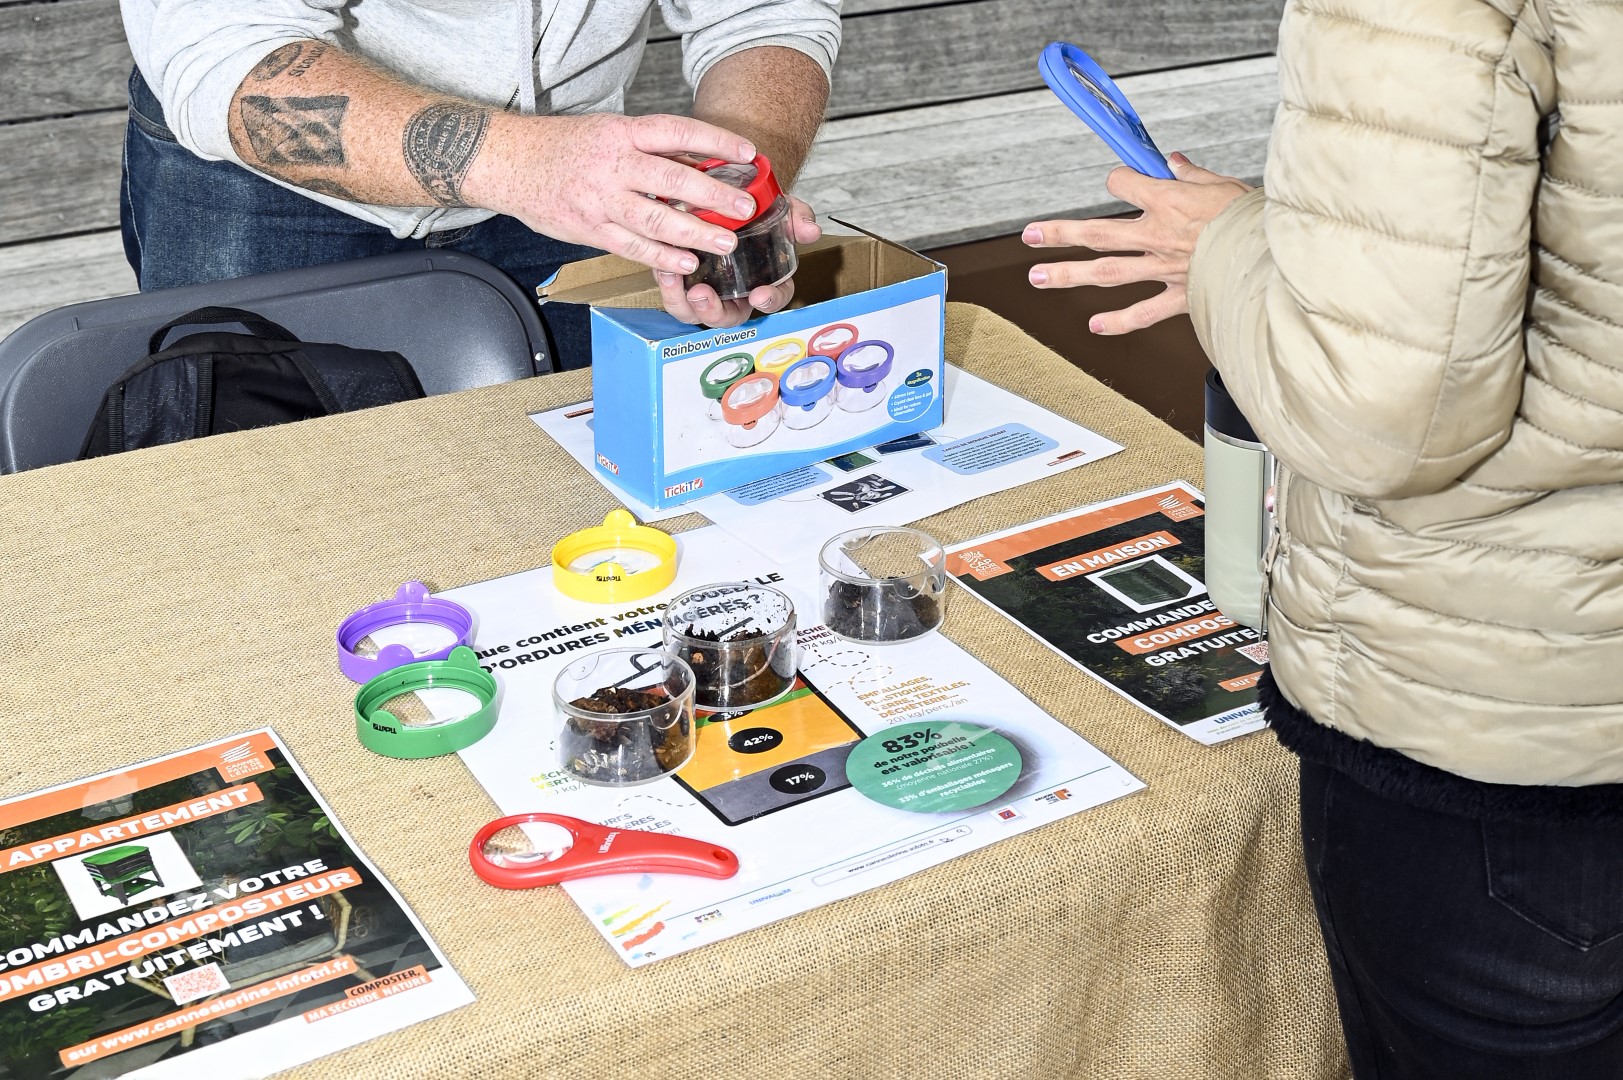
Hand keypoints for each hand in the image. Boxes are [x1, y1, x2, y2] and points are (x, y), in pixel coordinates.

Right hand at [465, 112, 762, 275]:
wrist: (510, 161)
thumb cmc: (565, 146)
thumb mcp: (608, 132)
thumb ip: (648, 149)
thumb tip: (699, 162)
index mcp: (621, 134)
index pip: (676, 133)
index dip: (714, 142)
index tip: (747, 153)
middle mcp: (613, 166)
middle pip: (672, 181)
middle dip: (713, 196)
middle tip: (744, 207)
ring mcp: (601, 201)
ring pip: (656, 221)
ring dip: (695, 234)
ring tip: (725, 242)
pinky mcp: (590, 229)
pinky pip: (632, 247)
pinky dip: (662, 257)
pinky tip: (687, 263)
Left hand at [657, 197, 821, 326]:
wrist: (718, 194)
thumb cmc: (749, 209)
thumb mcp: (776, 207)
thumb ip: (795, 217)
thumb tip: (811, 230)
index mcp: (763, 279)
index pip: (774, 298)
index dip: (770, 300)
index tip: (760, 295)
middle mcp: (735, 291)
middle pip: (729, 317)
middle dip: (714, 311)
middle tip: (702, 294)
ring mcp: (707, 288)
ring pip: (695, 313)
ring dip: (685, 303)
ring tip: (674, 279)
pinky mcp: (681, 282)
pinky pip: (674, 296)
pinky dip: (667, 287)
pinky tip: (663, 269)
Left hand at [1022, 153, 1251, 333]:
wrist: (1277, 252)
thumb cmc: (1254, 215)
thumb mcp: (1224, 183)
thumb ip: (1192, 174)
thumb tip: (1173, 161)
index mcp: (1169, 200)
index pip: (1122, 184)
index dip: (1119, 180)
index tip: (1121, 181)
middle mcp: (1157, 235)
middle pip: (1098, 232)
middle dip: (1060, 233)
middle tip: (1029, 235)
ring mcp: (1164, 268)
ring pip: (1108, 271)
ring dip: (1069, 274)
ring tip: (1038, 277)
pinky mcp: (1181, 297)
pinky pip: (1144, 312)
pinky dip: (1119, 321)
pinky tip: (1094, 326)